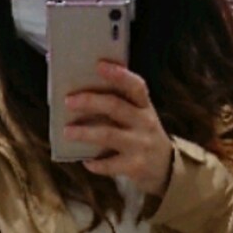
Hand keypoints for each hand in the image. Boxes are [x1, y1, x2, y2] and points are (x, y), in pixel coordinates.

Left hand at [63, 61, 174, 197]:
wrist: (165, 167)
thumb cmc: (141, 135)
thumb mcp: (139, 116)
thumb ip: (119, 103)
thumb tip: (81, 92)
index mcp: (144, 106)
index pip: (135, 86)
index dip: (118, 75)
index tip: (99, 65)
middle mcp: (144, 123)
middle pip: (116, 107)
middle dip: (90, 102)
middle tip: (68, 101)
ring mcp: (140, 145)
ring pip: (109, 135)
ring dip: (85, 132)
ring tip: (67, 131)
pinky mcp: (135, 166)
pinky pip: (110, 164)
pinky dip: (95, 163)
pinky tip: (86, 161)